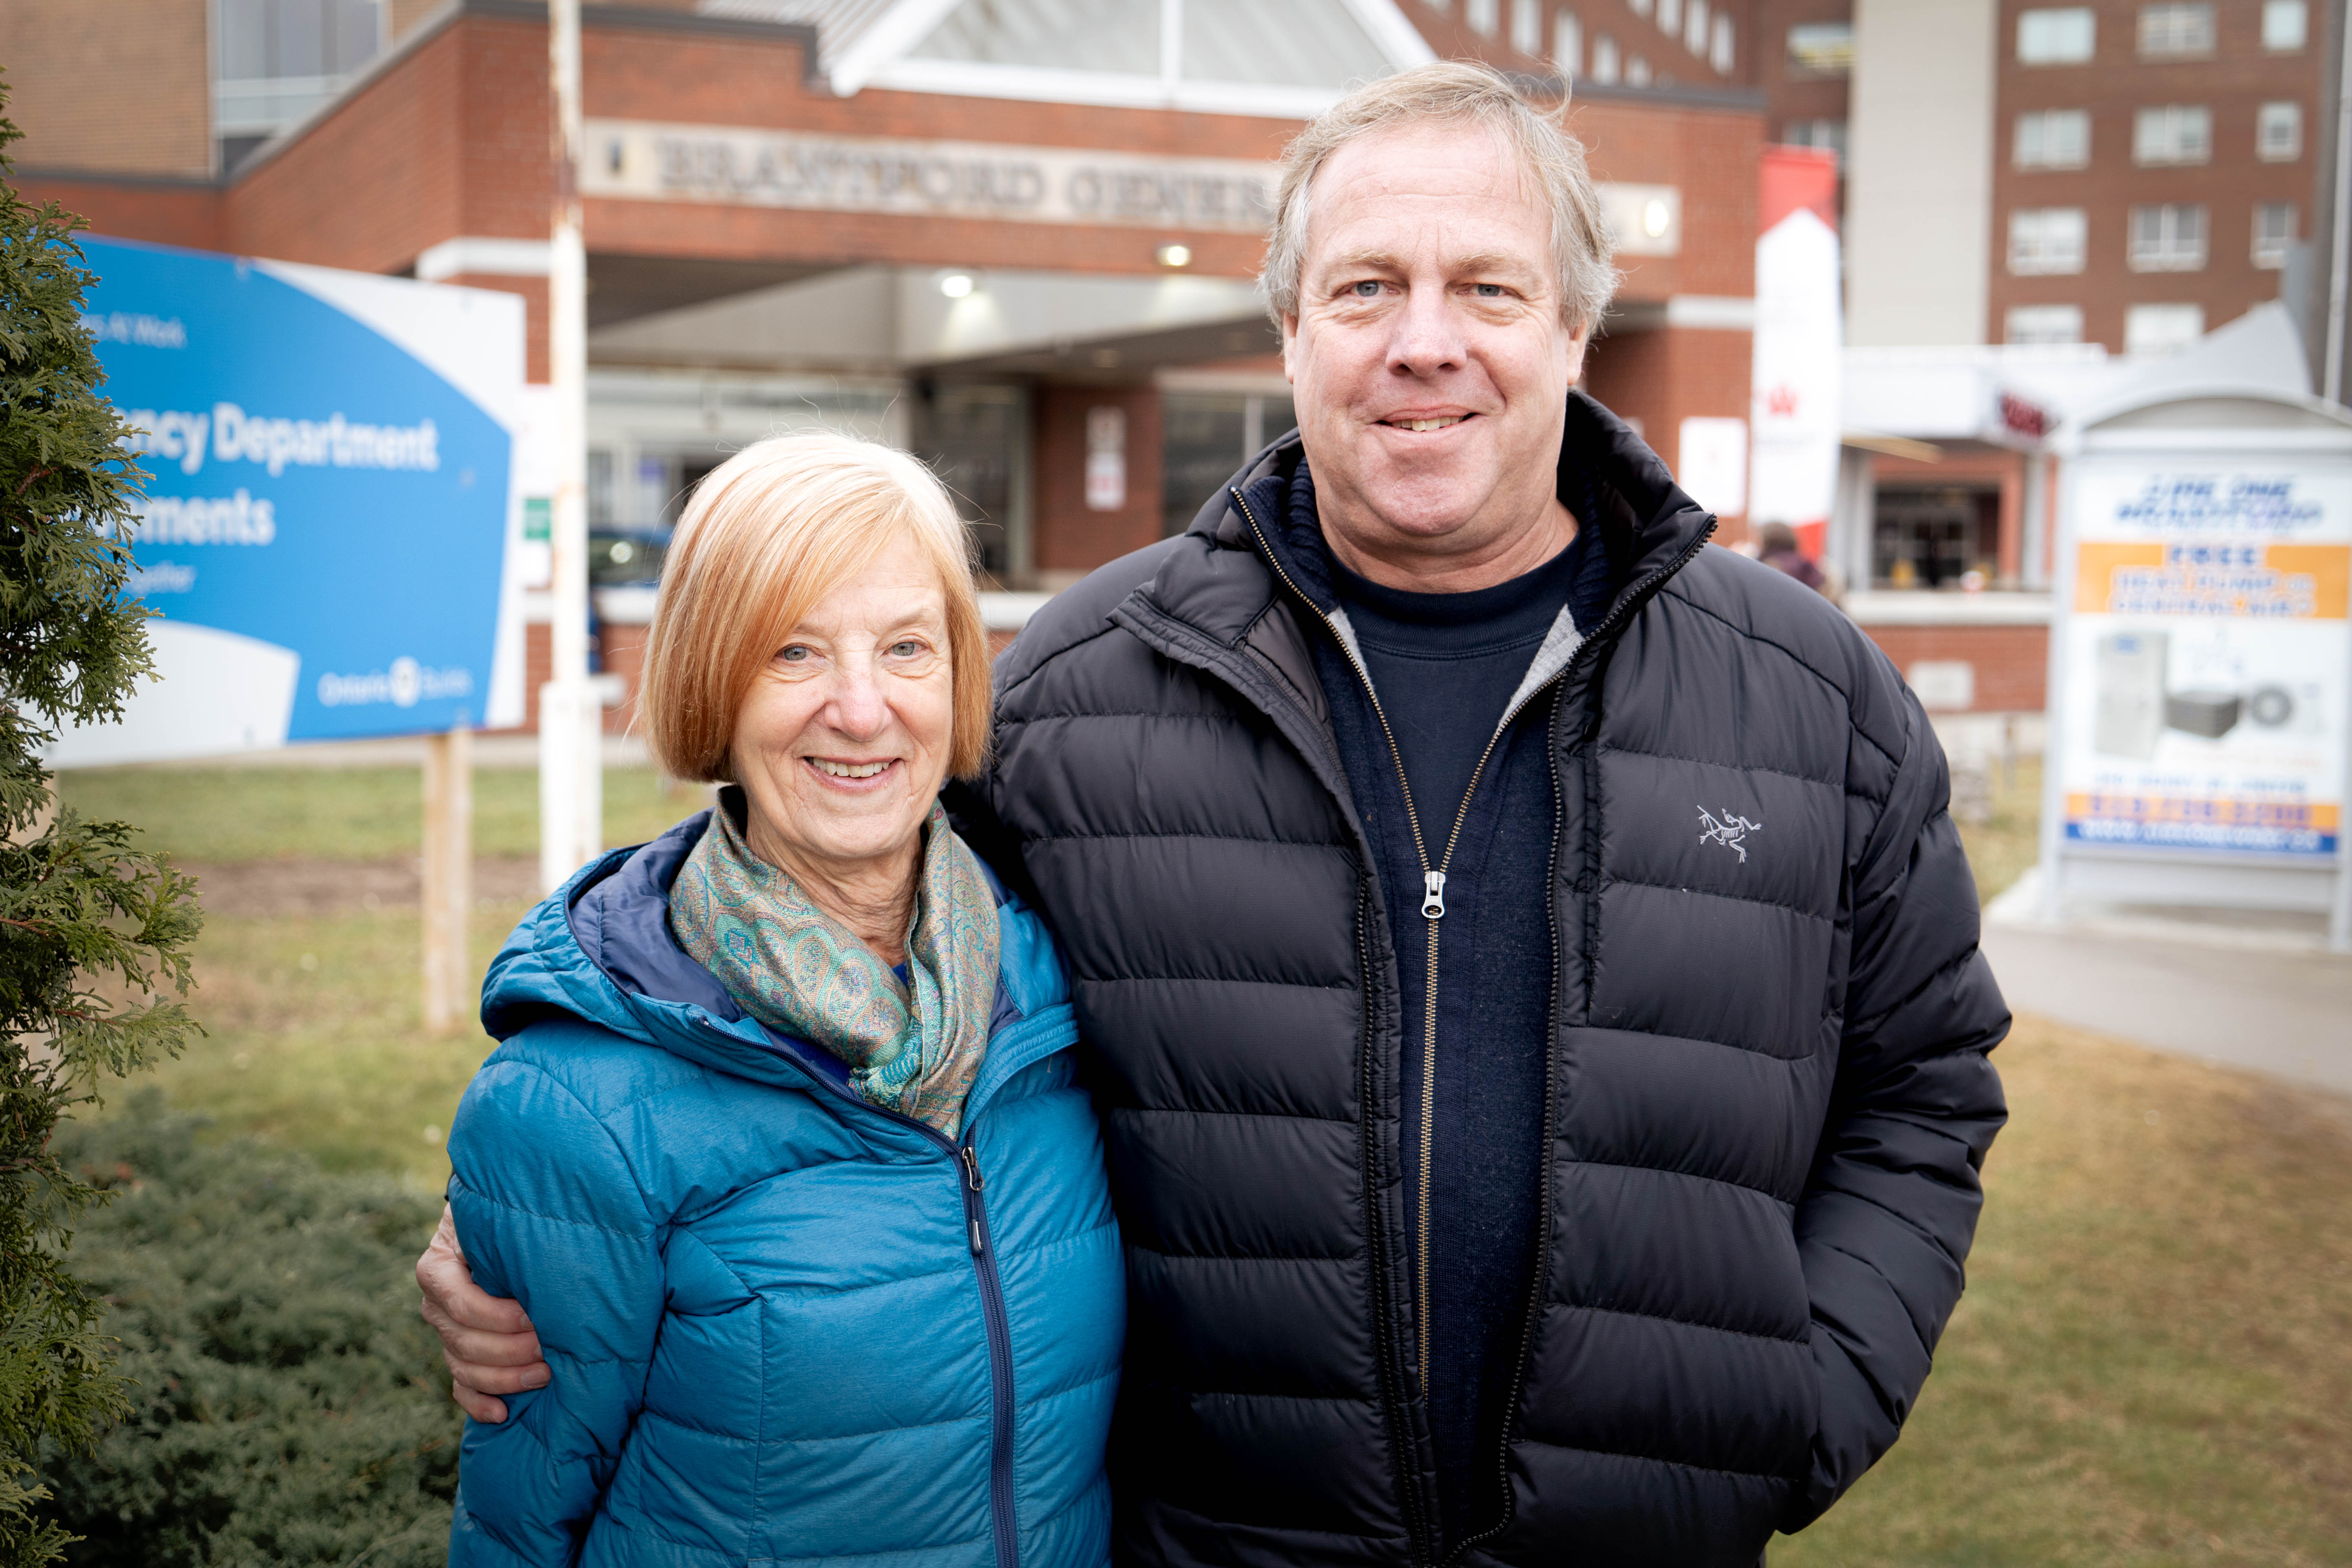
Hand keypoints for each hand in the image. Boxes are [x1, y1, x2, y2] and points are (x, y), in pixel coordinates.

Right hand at [416, 1203, 547, 1422]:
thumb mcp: (496, 1216)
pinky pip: (461, 1388)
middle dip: (512, 1351)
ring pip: (466, 1369)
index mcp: (437, 1269)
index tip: (536, 1317)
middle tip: (553, 1348)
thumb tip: (530, 1247)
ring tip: (546, 1375)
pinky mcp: (458, 1355)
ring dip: (506, 1379)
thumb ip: (501, 1233)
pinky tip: (504, 1413)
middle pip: (467, 1342)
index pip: (464, 1305)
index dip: (500, 1317)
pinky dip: (480, 1404)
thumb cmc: (504, 1218)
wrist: (497, 1226)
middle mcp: (435, 1305)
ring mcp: (445, 1333)